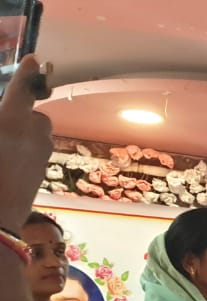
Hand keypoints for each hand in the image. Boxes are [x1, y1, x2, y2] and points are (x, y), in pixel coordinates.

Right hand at [0, 56, 53, 232]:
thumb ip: (4, 119)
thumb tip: (8, 117)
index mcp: (11, 121)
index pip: (22, 89)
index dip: (27, 74)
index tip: (34, 59)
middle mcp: (33, 135)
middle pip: (34, 116)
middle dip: (20, 116)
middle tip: (2, 129)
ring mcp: (40, 156)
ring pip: (37, 136)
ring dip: (23, 135)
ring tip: (2, 150)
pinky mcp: (41, 173)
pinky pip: (35, 154)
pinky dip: (23, 152)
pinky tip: (5, 165)